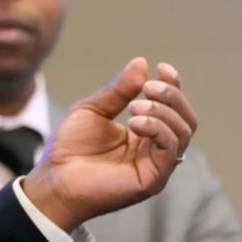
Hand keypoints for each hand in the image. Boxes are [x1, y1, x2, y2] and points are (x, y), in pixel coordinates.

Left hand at [23, 57, 197, 230]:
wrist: (55, 176)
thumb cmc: (70, 146)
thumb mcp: (93, 109)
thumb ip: (118, 90)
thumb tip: (142, 62)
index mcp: (143, 132)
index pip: (171, 107)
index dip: (173, 85)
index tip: (162, 67)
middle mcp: (154, 148)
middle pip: (186, 118)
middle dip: (172, 96)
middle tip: (149, 87)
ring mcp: (157, 164)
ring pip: (183, 131)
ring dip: (162, 112)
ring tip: (134, 107)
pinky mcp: (154, 178)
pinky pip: (171, 149)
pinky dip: (158, 129)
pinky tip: (134, 122)